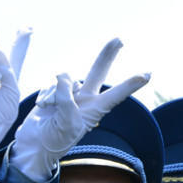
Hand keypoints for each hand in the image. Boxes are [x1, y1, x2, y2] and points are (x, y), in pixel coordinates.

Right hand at [9, 39, 149, 181]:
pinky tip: (44, 109)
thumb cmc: (55, 139)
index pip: (116, 95)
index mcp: (95, 110)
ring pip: (64, 80)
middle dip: (107, 55)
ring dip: (54, 94)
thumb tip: (63, 76)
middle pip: (98, 72)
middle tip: (119, 39)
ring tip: (51, 112)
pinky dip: (45, 96)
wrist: (35, 144)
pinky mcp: (55, 92)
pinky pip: (51, 84)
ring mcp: (70, 94)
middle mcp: (86, 99)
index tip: (148, 75)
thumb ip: (66, 98)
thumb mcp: (66, 122)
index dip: (131, 85)